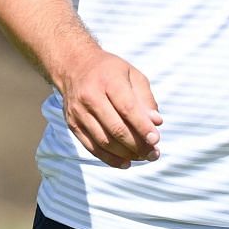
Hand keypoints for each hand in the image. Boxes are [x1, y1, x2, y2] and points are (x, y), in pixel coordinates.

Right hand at [53, 49, 162, 168]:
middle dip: (137, 145)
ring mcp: (78, 111)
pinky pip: (92, 147)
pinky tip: (126, 162)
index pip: (127, 108)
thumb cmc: (109, 71)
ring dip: (126, 154)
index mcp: (108, 80)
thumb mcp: (132, 74)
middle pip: (116, 128)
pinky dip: (109, 159)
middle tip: (153, 154)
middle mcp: (90, 96)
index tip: (156, 140)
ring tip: (142, 157)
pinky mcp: (72, 124)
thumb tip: (156, 123)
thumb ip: (145, 98)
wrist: (73, 66)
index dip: (142, 127)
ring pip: (104, 141)